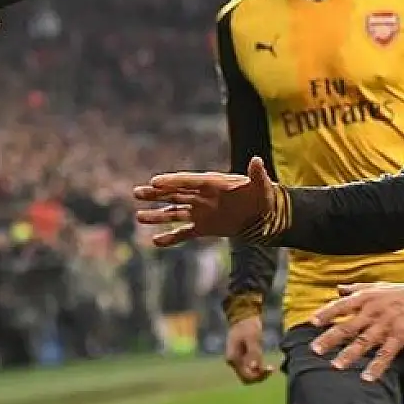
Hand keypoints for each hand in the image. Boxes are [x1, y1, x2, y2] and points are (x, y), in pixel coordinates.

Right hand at [134, 156, 276, 246]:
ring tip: (139, 217)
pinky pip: (184, 233)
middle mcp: (202, 197)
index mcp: (212, 184)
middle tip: (137, 192)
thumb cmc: (263, 198)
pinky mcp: (204, 227)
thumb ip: (257, 175)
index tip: (155, 182)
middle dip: (156, 194)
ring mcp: (201, 212)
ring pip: (175, 212)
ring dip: (157, 215)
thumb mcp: (262, 187)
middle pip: (175, 193)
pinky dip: (171, 237)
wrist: (266, 216)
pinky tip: (156, 241)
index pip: (188, 181)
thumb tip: (257, 161)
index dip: (171, 181)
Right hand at [225, 315, 272, 384]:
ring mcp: (237, 361)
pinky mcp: (242, 358)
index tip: (270, 369)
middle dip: (259, 376)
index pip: (246, 375)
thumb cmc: (247, 325)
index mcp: (233, 358)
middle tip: (271, 369)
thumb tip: (255, 367)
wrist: (244, 316)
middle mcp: (233, 362)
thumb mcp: (252, 338)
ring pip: (249, 375)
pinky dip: (259, 369)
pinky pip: (250, 369)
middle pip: (246, 377)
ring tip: (270, 368)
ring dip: (260, 373)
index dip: (259, 375)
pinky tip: (267, 365)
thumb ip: (253, 353)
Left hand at [307, 282, 403, 381]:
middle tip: (315, 349)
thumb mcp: (378, 285)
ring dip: (349, 355)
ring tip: (336, 366)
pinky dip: (377, 366)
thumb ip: (357, 288)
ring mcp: (386, 325)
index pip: (341, 305)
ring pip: (363, 342)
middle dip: (330, 338)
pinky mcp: (400, 337)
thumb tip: (338, 288)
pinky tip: (367, 377)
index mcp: (366, 298)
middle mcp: (373, 311)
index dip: (326, 314)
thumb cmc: (403, 291)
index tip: (312, 322)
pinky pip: (386, 354)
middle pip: (348, 326)